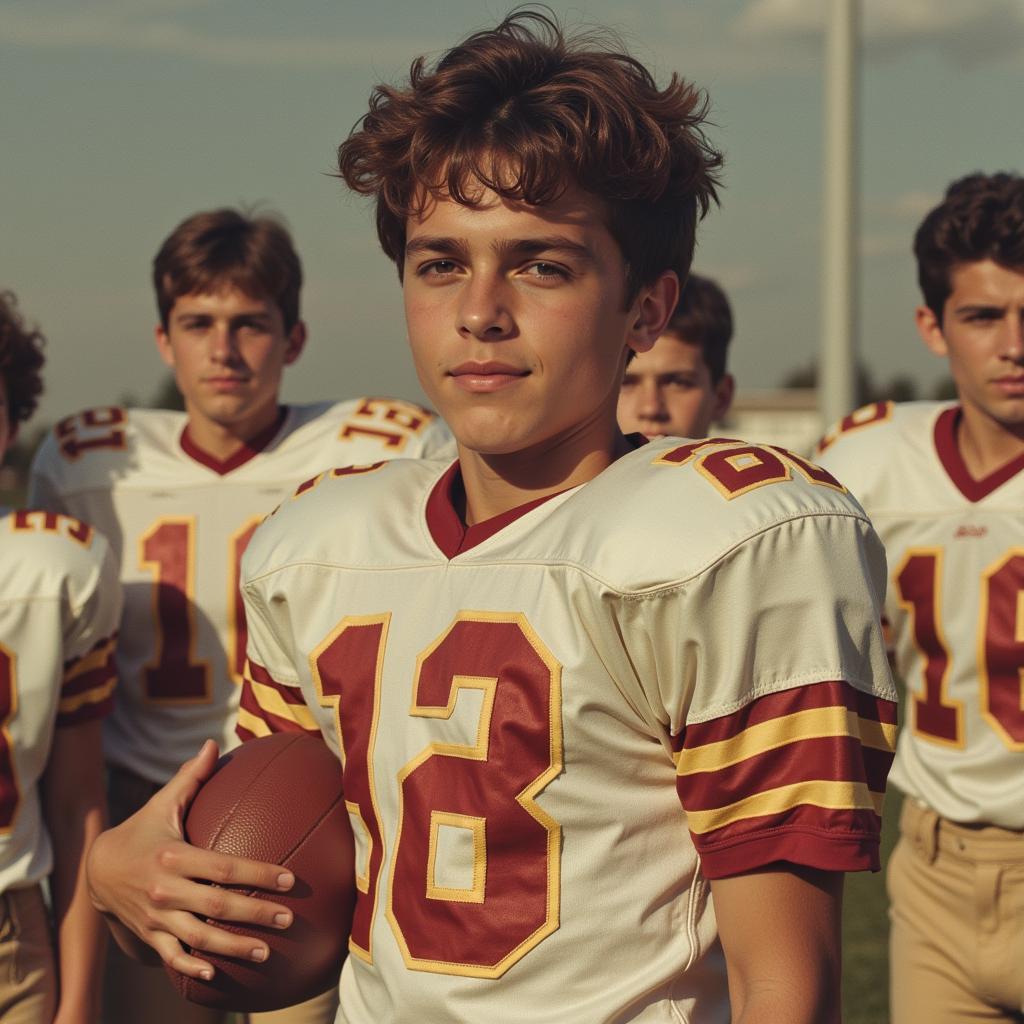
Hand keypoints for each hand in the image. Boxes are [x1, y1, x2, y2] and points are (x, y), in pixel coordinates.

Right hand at [86, 741, 295, 980]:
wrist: (95, 870)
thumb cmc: (142, 830)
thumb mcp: (161, 803)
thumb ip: (190, 777)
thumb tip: (213, 743)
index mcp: (173, 855)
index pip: (224, 866)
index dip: (258, 873)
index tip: (291, 879)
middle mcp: (165, 889)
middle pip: (216, 906)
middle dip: (254, 914)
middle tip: (288, 919)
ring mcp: (156, 917)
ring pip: (198, 938)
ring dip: (232, 948)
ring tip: (266, 953)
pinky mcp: (148, 936)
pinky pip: (171, 957)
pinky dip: (190, 967)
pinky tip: (215, 975)